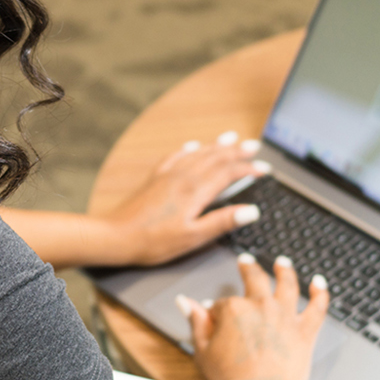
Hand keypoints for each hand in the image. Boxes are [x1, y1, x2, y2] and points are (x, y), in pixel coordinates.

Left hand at [103, 131, 268, 266]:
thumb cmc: (152, 241)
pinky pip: (176, 156)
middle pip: (215, 158)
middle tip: (254, 146)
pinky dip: (189, 149)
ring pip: (198, 153)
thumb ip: (222, 222)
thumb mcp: (193, 237)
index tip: (263, 169)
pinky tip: (192, 146)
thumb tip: (250, 211)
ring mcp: (167, 175)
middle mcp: (182, 177)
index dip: (248, 169)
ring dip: (217, 145)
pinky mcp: (155, 179)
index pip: (228, 173)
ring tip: (231, 138)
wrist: (116, 236)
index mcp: (195, 191)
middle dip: (237, 151)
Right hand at [179, 254, 329, 379]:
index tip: (215, 321)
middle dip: (248, 268)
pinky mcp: (305, 332)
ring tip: (282, 263)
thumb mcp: (202, 351)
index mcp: (234, 309)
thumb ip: (195, 323)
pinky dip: (321, 292)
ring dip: (284, 270)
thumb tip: (185, 302)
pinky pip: (318, 307)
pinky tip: (319, 282)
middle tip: (246, 262)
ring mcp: (285, 317)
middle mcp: (261, 306)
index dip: (217, 314)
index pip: (222, 304)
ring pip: (288, 284)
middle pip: (255, 279)